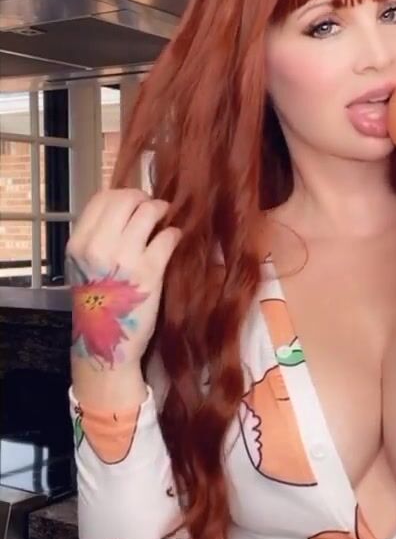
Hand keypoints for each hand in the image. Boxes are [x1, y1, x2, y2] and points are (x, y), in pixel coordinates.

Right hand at [65, 189, 180, 369]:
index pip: (101, 198)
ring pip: (147, 212)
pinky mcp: (149, 271)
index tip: (134, 202)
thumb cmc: (98, 304)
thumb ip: (98, 236)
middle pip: (126, 199)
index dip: (122, 194)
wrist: (106, 343)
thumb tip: (127, 206)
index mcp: (78, 243)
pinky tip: (173, 238)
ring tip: (164, 218)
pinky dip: (173, 233)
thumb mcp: (84, 265)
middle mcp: (98, 246)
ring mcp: (124, 258)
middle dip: (144, 199)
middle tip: (153, 208)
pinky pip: (167, 237)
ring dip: (160, 211)